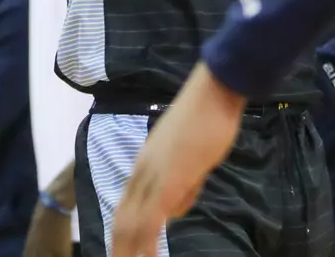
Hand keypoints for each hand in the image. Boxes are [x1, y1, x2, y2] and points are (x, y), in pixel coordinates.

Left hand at [112, 64, 241, 256]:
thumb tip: (173, 211)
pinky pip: (150, 221)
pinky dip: (146, 246)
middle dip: (119, 248)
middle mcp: (141, 171)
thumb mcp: (192, 158)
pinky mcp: (168, 182)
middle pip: (121, 219)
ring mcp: (152, 177)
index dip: (122, 232)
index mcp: (145, 164)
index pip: (125, 205)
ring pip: (130, 224)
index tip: (122, 251)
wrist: (214, 92)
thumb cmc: (209, 119)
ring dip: (128, 251)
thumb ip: (182, 184)